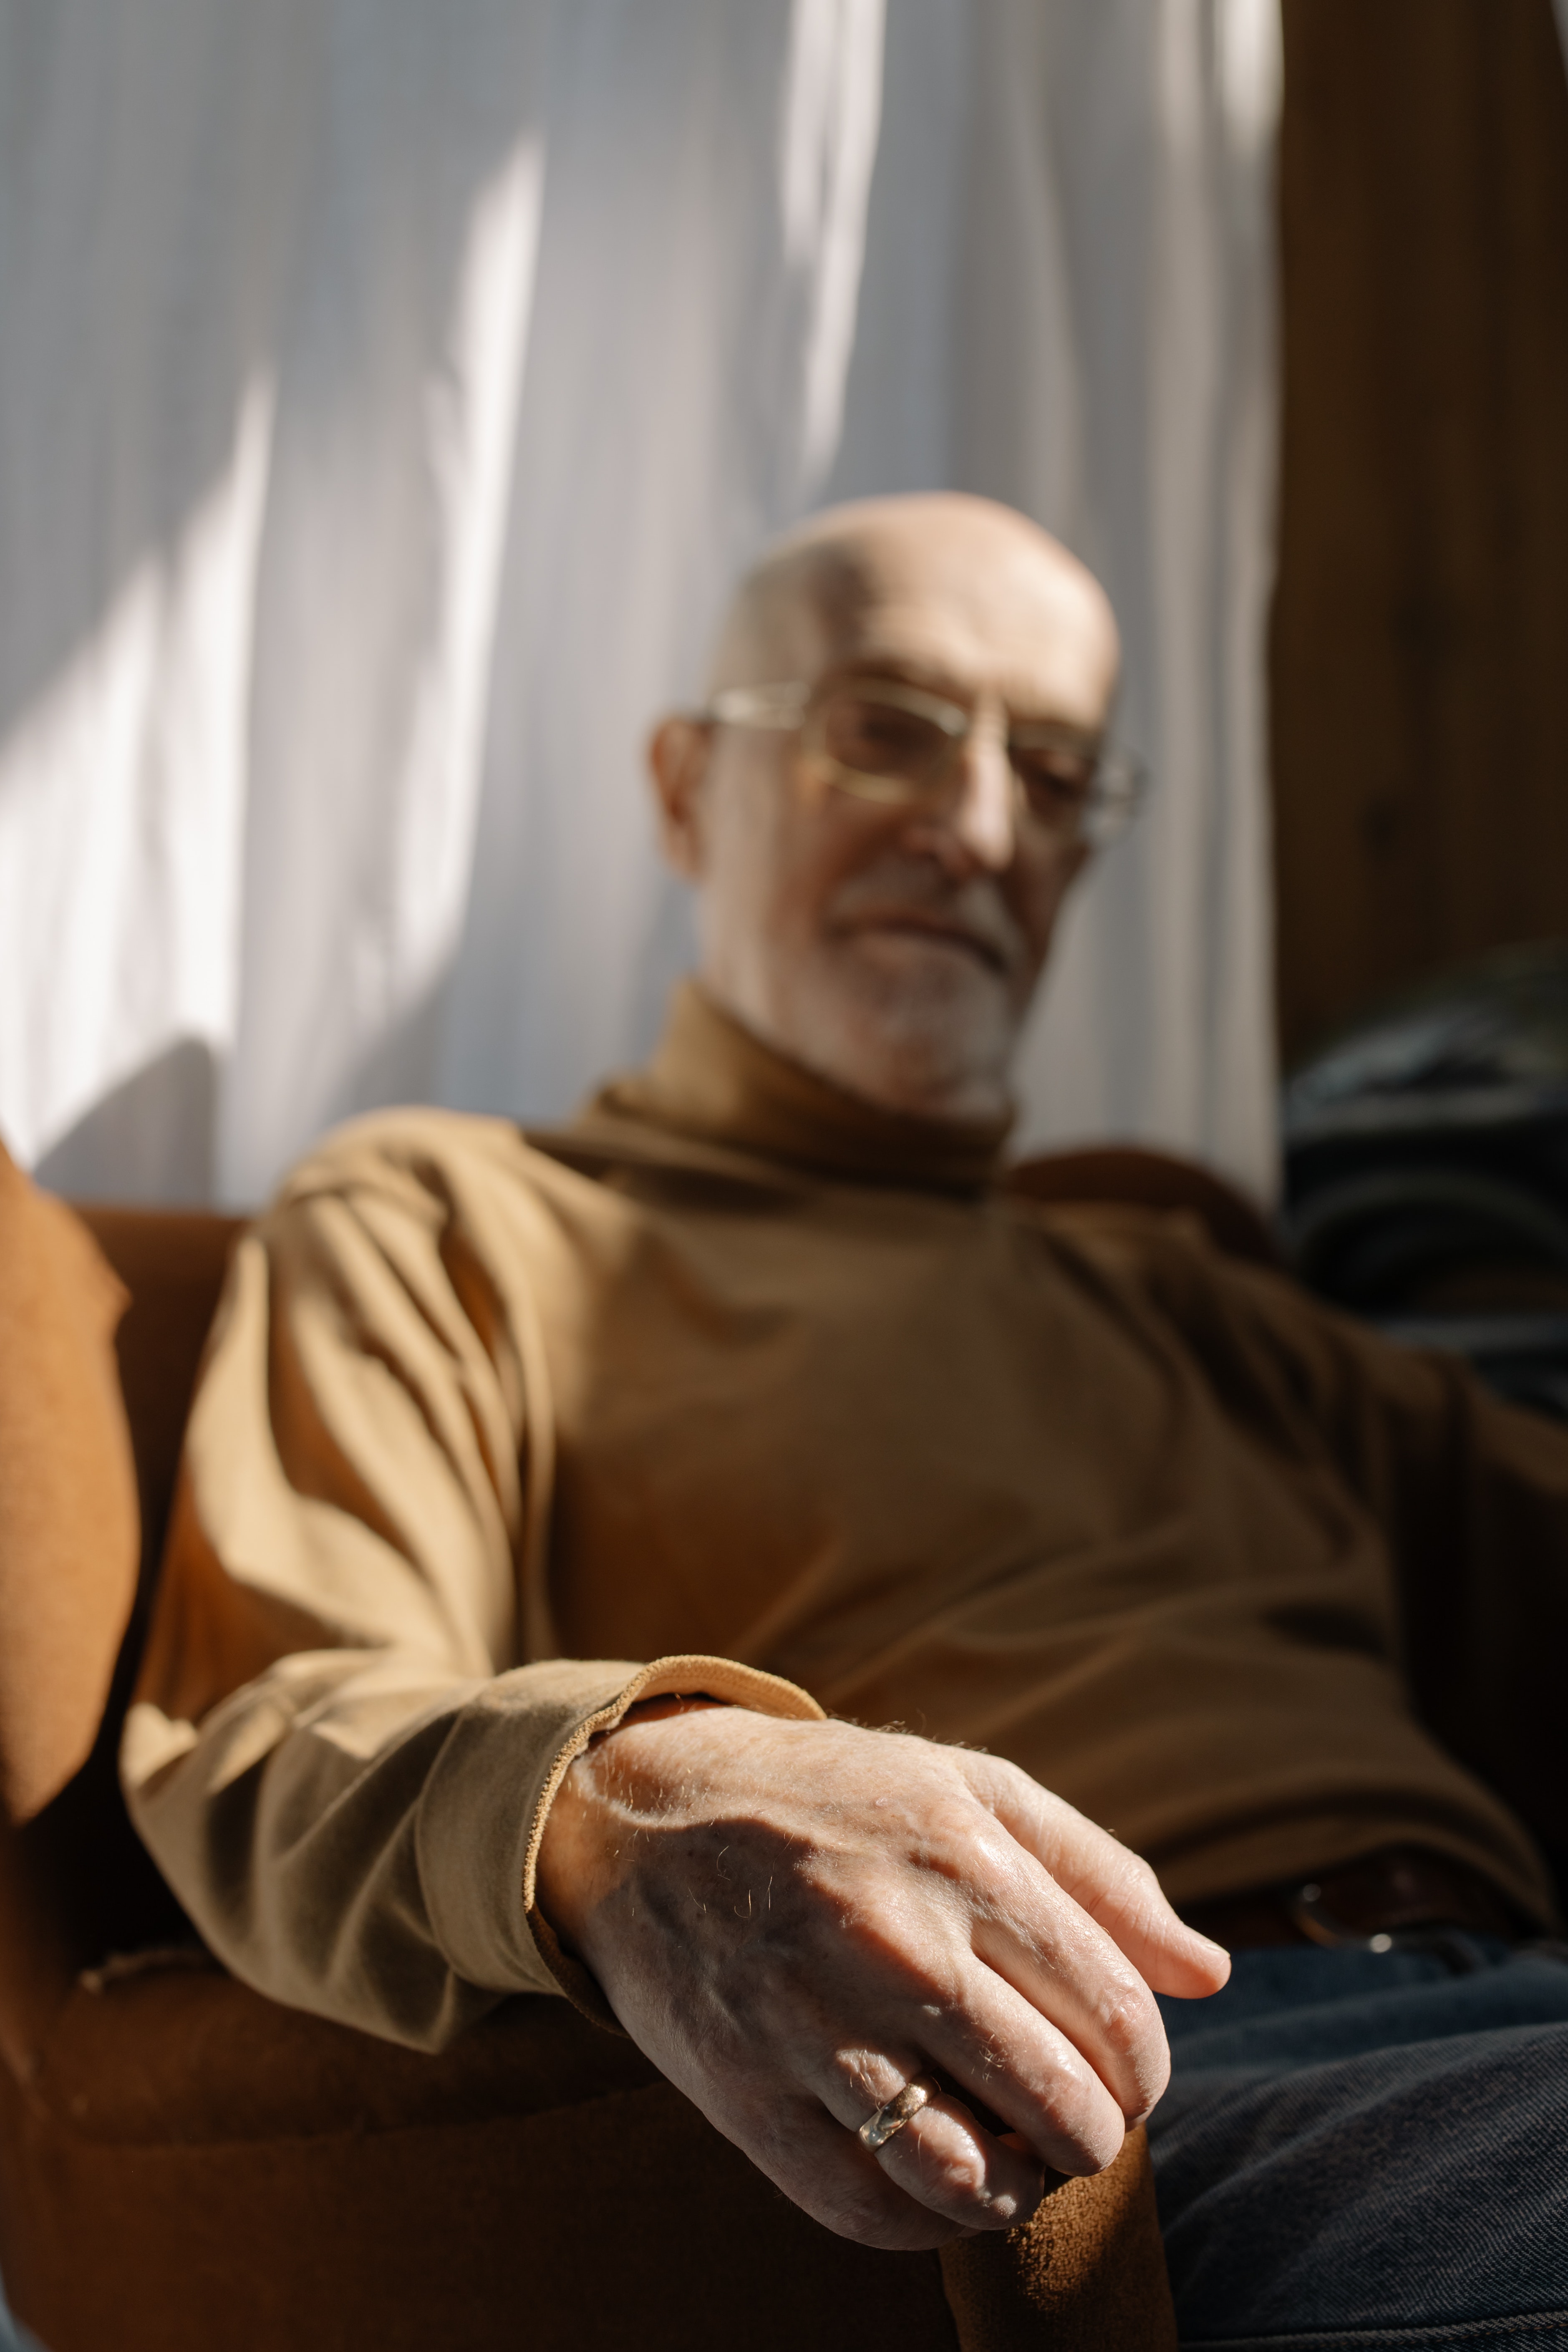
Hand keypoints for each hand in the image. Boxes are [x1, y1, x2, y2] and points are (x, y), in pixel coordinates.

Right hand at [536, 1705, 1228, 2249]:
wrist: (642, 1820)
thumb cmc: (832, 1801)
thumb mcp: (968, 1788)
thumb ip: (1100, 1874)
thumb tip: (1210, 1972)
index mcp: (959, 1856)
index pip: (1117, 2011)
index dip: (1148, 2065)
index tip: (1130, 2070)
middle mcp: (892, 1942)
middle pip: (1062, 2102)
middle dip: (1100, 2132)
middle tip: (1083, 2117)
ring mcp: (812, 2026)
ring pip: (975, 2179)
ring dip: (1024, 2191)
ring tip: (1023, 2158)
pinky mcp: (747, 2098)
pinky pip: (873, 2211)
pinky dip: (932, 2221)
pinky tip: (946, 2178)